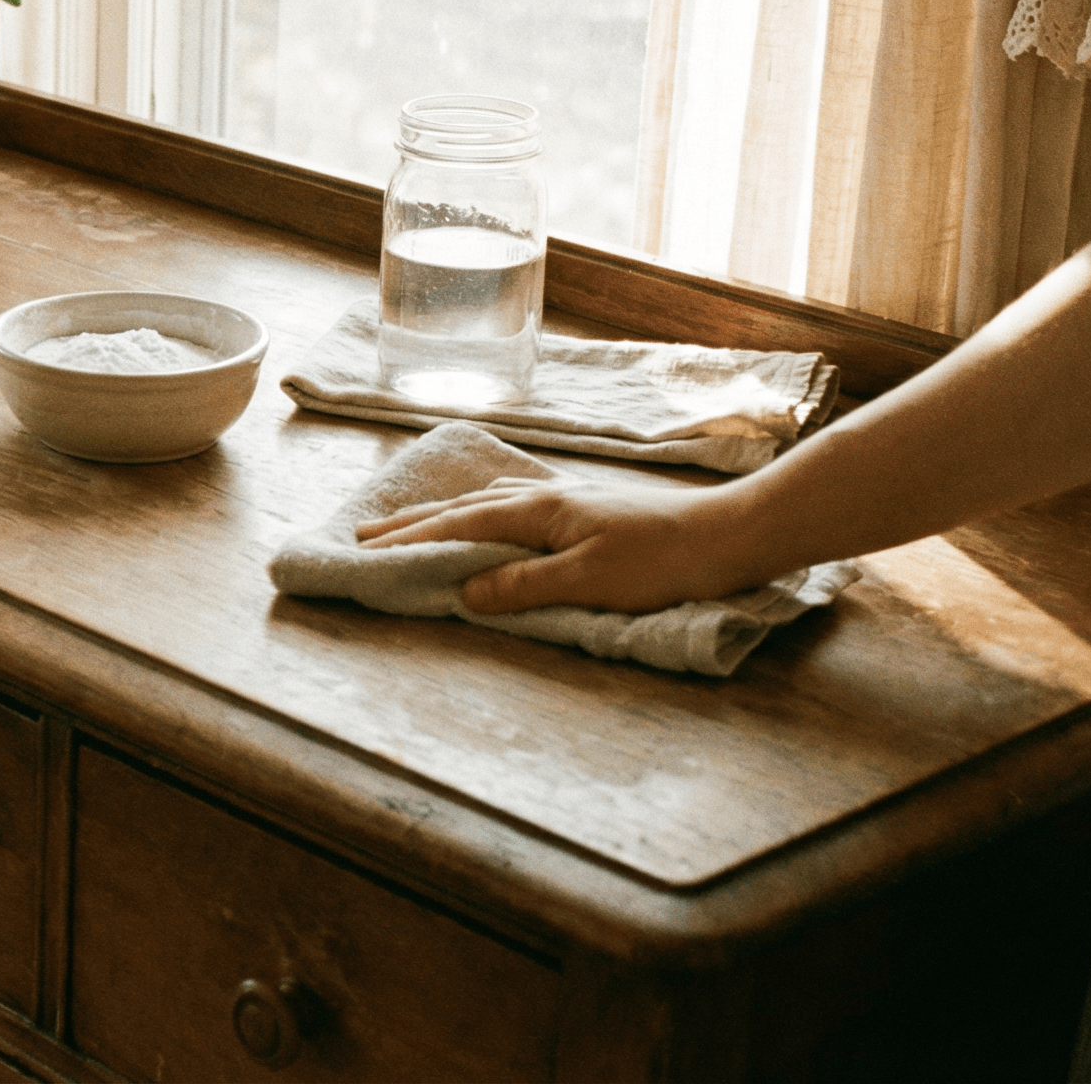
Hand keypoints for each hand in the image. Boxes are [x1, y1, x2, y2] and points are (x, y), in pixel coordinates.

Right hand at [354, 476, 786, 614]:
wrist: (726, 534)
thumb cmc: (660, 561)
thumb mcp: (588, 581)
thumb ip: (524, 586)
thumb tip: (464, 593)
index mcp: (537, 512)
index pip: (458, 528)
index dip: (410, 540)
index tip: (364, 549)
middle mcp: (543, 497)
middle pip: (463, 508)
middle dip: (412, 521)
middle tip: (364, 532)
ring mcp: (565, 499)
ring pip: (486, 502)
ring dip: (442, 513)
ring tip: (411, 521)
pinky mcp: (585, 508)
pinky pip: (511, 503)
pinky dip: (479, 508)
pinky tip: (487, 511)